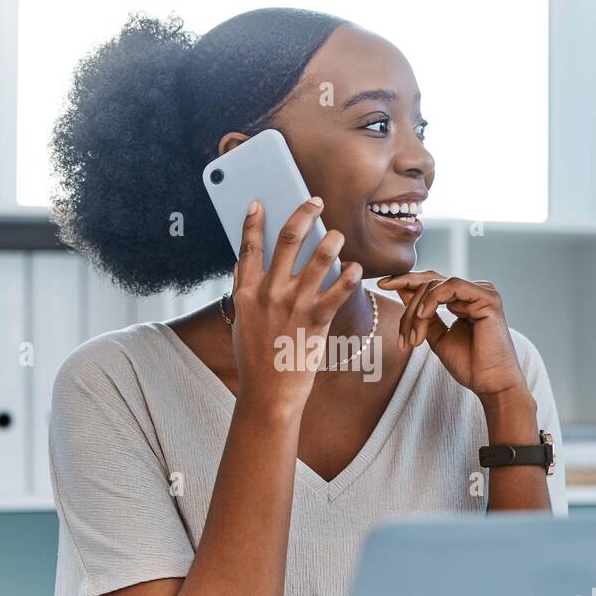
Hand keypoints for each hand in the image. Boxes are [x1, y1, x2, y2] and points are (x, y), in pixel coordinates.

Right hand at [230, 198, 362, 412]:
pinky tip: (356, 268)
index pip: (249, 247)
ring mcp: (293, 305)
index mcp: (246, 292)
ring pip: (318, 257)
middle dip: (304, 214)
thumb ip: (242, 291)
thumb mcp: (241, 322)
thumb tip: (240, 264)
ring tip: (339, 234)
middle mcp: (269, 292)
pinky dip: (350, 276)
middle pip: (288, 239)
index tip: (260, 202)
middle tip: (315, 201)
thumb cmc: (255, 359)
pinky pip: (339, 291)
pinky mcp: (316, 320)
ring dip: (332, 239)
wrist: (268, 393)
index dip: (254, 221)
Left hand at [376, 270, 526, 399]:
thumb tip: (402, 289)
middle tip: (402, 338)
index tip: (382, 284)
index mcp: (463, 299)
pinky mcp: (488, 297)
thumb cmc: (469, 364)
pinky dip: (432, 299)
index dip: (406, 280)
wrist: (490, 383)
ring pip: (436, 285)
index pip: (431, 281)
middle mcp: (473, 291)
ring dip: (417, 311)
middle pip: (429, 283)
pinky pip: (452, 286)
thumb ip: (422, 314)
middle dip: (408, 308)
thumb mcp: (436, 336)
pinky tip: (423, 317)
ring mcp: (482, 291)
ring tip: (414, 339)